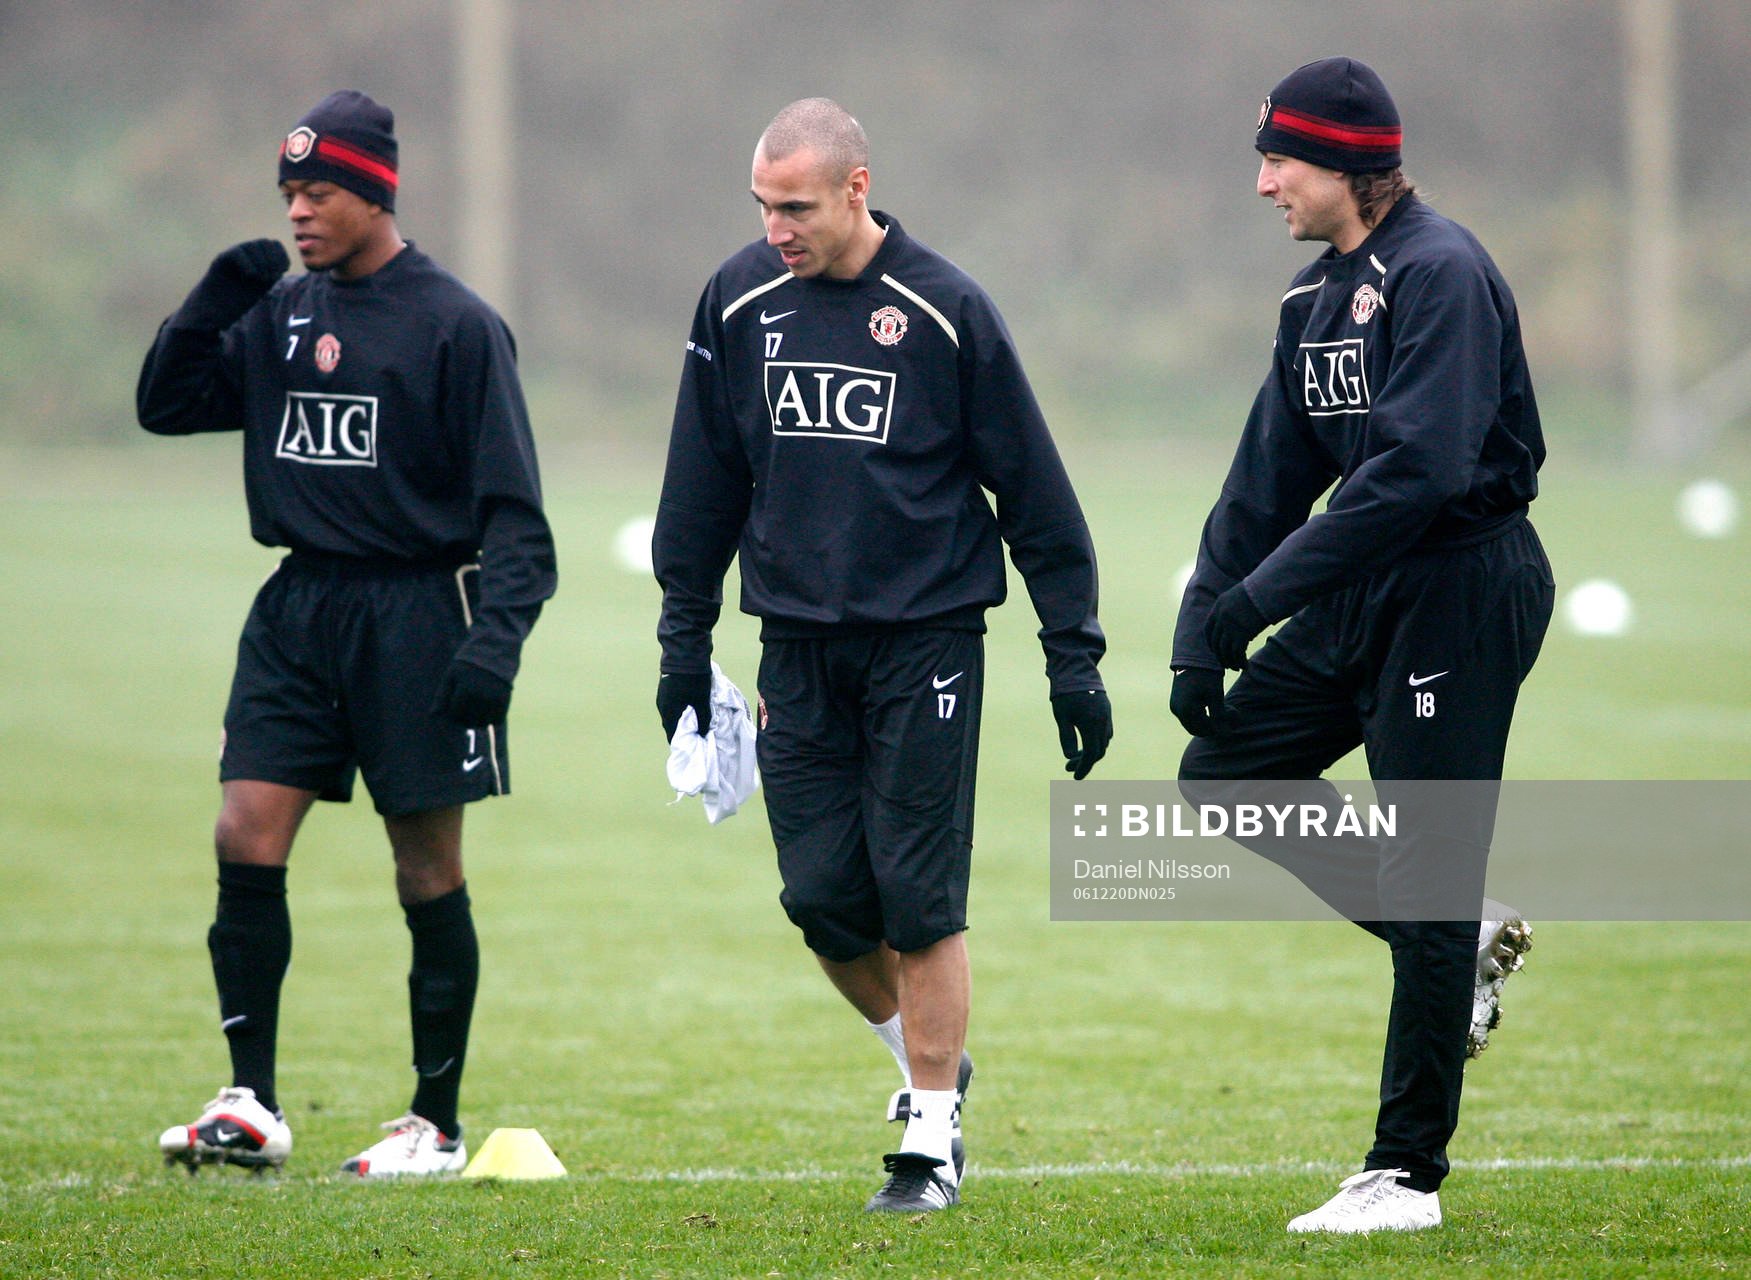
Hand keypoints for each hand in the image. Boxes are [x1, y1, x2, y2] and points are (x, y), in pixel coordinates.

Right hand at [172, 239, 289, 330]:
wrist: (212, 310)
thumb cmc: (235, 303)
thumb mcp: (259, 289)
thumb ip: (270, 276)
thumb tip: (282, 269)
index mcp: (257, 260)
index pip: (275, 245)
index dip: (282, 256)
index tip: (282, 271)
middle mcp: (246, 256)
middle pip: (265, 242)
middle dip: (273, 259)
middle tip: (270, 276)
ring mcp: (233, 257)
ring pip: (252, 245)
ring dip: (262, 261)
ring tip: (261, 278)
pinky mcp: (221, 261)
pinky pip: (237, 252)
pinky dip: (247, 262)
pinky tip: (250, 275)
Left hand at [432, 660, 512, 725]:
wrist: (495, 652)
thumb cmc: (467, 664)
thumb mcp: (451, 676)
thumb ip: (441, 696)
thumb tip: (433, 716)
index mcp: (465, 689)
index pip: (455, 715)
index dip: (452, 715)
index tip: (454, 708)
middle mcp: (481, 696)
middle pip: (469, 722)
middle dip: (464, 719)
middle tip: (464, 711)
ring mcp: (494, 699)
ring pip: (483, 724)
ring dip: (477, 721)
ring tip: (475, 711)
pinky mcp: (504, 701)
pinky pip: (496, 721)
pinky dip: (491, 719)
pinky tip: (487, 710)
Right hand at [657, 671, 711, 741]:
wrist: (685, 654)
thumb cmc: (694, 681)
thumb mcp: (702, 701)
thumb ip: (703, 719)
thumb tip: (703, 733)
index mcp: (669, 712)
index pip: (672, 735)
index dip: (682, 743)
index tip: (692, 747)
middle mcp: (662, 706)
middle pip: (671, 725)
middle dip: (683, 732)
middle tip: (696, 736)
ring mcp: (662, 696)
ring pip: (672, 715)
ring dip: (682, 720)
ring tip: (695, 723)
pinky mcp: (665, 688)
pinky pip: (672, 705)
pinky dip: (680, 710)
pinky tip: (690, 708)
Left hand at [1051, 689, 1112, 779]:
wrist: (1077, 670)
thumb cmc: (1065, 694)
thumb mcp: (1061, 717)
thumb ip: (1067, 737)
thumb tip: (1069, 757)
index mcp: (1092, 725)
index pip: (1091, 754)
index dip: (1084, 767)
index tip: (1074, 777)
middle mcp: (1103, 722)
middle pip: (1098, 750)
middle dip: (1085, 762)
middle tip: (1068, 768)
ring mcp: (1107, 716)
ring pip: (1103, 742)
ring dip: (1091, 752)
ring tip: (1074, 757)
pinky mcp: (1107, 711)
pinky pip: (1106, 732)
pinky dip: (1097, 741)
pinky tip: (1085, 742)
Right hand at [1170, 667, 1228, 736]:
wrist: (1192, 654)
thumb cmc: (1205, 674)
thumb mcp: (1215, 694)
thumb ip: (1219, 716)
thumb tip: (1226, 734)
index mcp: (1185, 710)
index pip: (1204, 730)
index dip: (1220, 726)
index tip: (1234, 712)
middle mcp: (1177, 710)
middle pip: (1198, 729)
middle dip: (1215, 725)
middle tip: (1230, 712)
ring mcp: (1175, 706)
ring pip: (1195, 722)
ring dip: (1210, 719)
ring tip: (1225, 706)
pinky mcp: (1177, 701)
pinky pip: (1191, 714)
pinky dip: (1203, 713)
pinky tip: (1214, 702)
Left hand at [1204, 585, 1267, 670]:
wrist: (1266, 590)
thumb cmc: (1258, 593)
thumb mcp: (1238, 598)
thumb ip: (1232, 611)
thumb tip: (1237, 627)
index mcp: (1218, 607)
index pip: (1208, 629)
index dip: (1210, 642)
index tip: (1215, 650)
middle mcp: (1220, 618)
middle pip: (1216, 643)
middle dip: (1220, 656)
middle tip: (1227, 664)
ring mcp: (1230, 627)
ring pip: (1225, 651)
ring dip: (1230, 662)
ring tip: (1237, 668)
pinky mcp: (1241, 634)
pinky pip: (1237, 653)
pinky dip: (1240, 662)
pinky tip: (1246, 666)